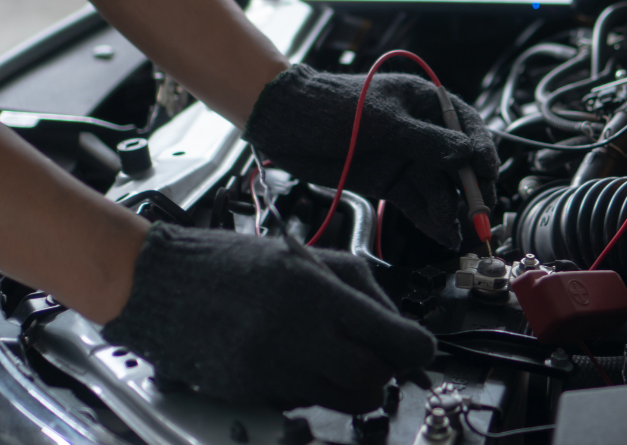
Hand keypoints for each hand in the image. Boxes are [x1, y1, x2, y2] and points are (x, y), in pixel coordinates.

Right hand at [102, 224, 434, 412]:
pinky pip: (307, 403)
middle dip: (385, 370)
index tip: (422, 349)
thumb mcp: (310, 258)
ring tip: (334, 353)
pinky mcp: (252, 395)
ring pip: (345, 399)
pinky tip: (297, 359)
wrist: (170, 285)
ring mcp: (272, 370)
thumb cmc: (244, 264)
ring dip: (353, 382)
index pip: (392, 337)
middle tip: (376, 352)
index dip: (418, 349)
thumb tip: (403, 331)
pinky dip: (316, 388)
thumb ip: (363, 291)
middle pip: (373, 379)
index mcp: (315, 291)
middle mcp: (296, 334)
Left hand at [244, 65, 498, 247]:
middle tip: (479, 215)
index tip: (488, 174)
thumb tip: (468, 154)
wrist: (284, 123)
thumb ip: (426, 141)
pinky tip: (442, 234)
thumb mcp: (382, 121)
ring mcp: (405, 158)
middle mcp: (420, 132)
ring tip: (457, 234)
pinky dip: (430, 218)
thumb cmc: (332, 106)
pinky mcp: (388, 182)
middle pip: (457, 162)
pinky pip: (416, 202)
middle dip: (470, 189)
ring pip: (438, 187)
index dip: (481, 150)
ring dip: (450, 210)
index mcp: (424, 103)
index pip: (466, 125)